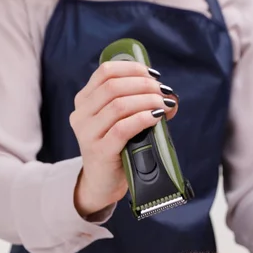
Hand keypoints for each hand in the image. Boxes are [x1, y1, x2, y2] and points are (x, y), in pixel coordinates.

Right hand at [70, 61, 177, 215]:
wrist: (103, 183)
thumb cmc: (117, 149)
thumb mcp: (124, 122)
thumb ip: (141, 105)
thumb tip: (171, 97)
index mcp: (84, 100)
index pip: (105, 72)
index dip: (132, 68)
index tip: (154, 75)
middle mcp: (81, 114)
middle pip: (113, 86)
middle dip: (144, 85)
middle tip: (163, 93)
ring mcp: (88, 133)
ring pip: (119, 105)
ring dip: (147, 101)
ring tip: (163, 105)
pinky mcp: (99, 151)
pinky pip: (123, 128)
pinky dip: (143, 119)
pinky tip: (156, 118)